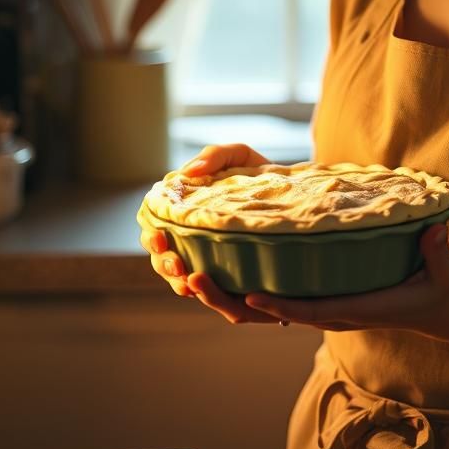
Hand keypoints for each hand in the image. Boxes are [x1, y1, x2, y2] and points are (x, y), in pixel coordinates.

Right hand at [139, 142, 273, 300]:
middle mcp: (189, 234)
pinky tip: (201, 292)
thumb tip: (187, 172)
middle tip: (177, 264)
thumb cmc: (259, 173)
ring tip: (189, 281)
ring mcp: (205, 254)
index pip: (154, 224)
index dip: (151, 234)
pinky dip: (201, 292)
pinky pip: (208, 290)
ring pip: (177, 276)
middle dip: (163, 262)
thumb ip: (215, 156)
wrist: (297, 193)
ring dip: (177, 281)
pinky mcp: (225, 273)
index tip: (160, 238)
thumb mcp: (239, 156)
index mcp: (184, 208)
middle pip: (160, 254)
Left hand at [189, 221, 448, 333]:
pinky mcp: (322, 300)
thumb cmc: (436, 289)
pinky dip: (252, 292)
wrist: (435, 310)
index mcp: (356, 308)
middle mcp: (333, 312)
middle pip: (278, 314)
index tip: (249, 294)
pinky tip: (227, 272)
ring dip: (232, 297)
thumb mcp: (442, 272)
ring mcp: (325, 308)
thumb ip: (438, 252)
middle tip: (196, 279)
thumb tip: (434, 230)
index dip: (280, 305)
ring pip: (271, 310)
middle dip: (235, 302)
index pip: (312, 310)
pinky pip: (281, 299)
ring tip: (194, 274)